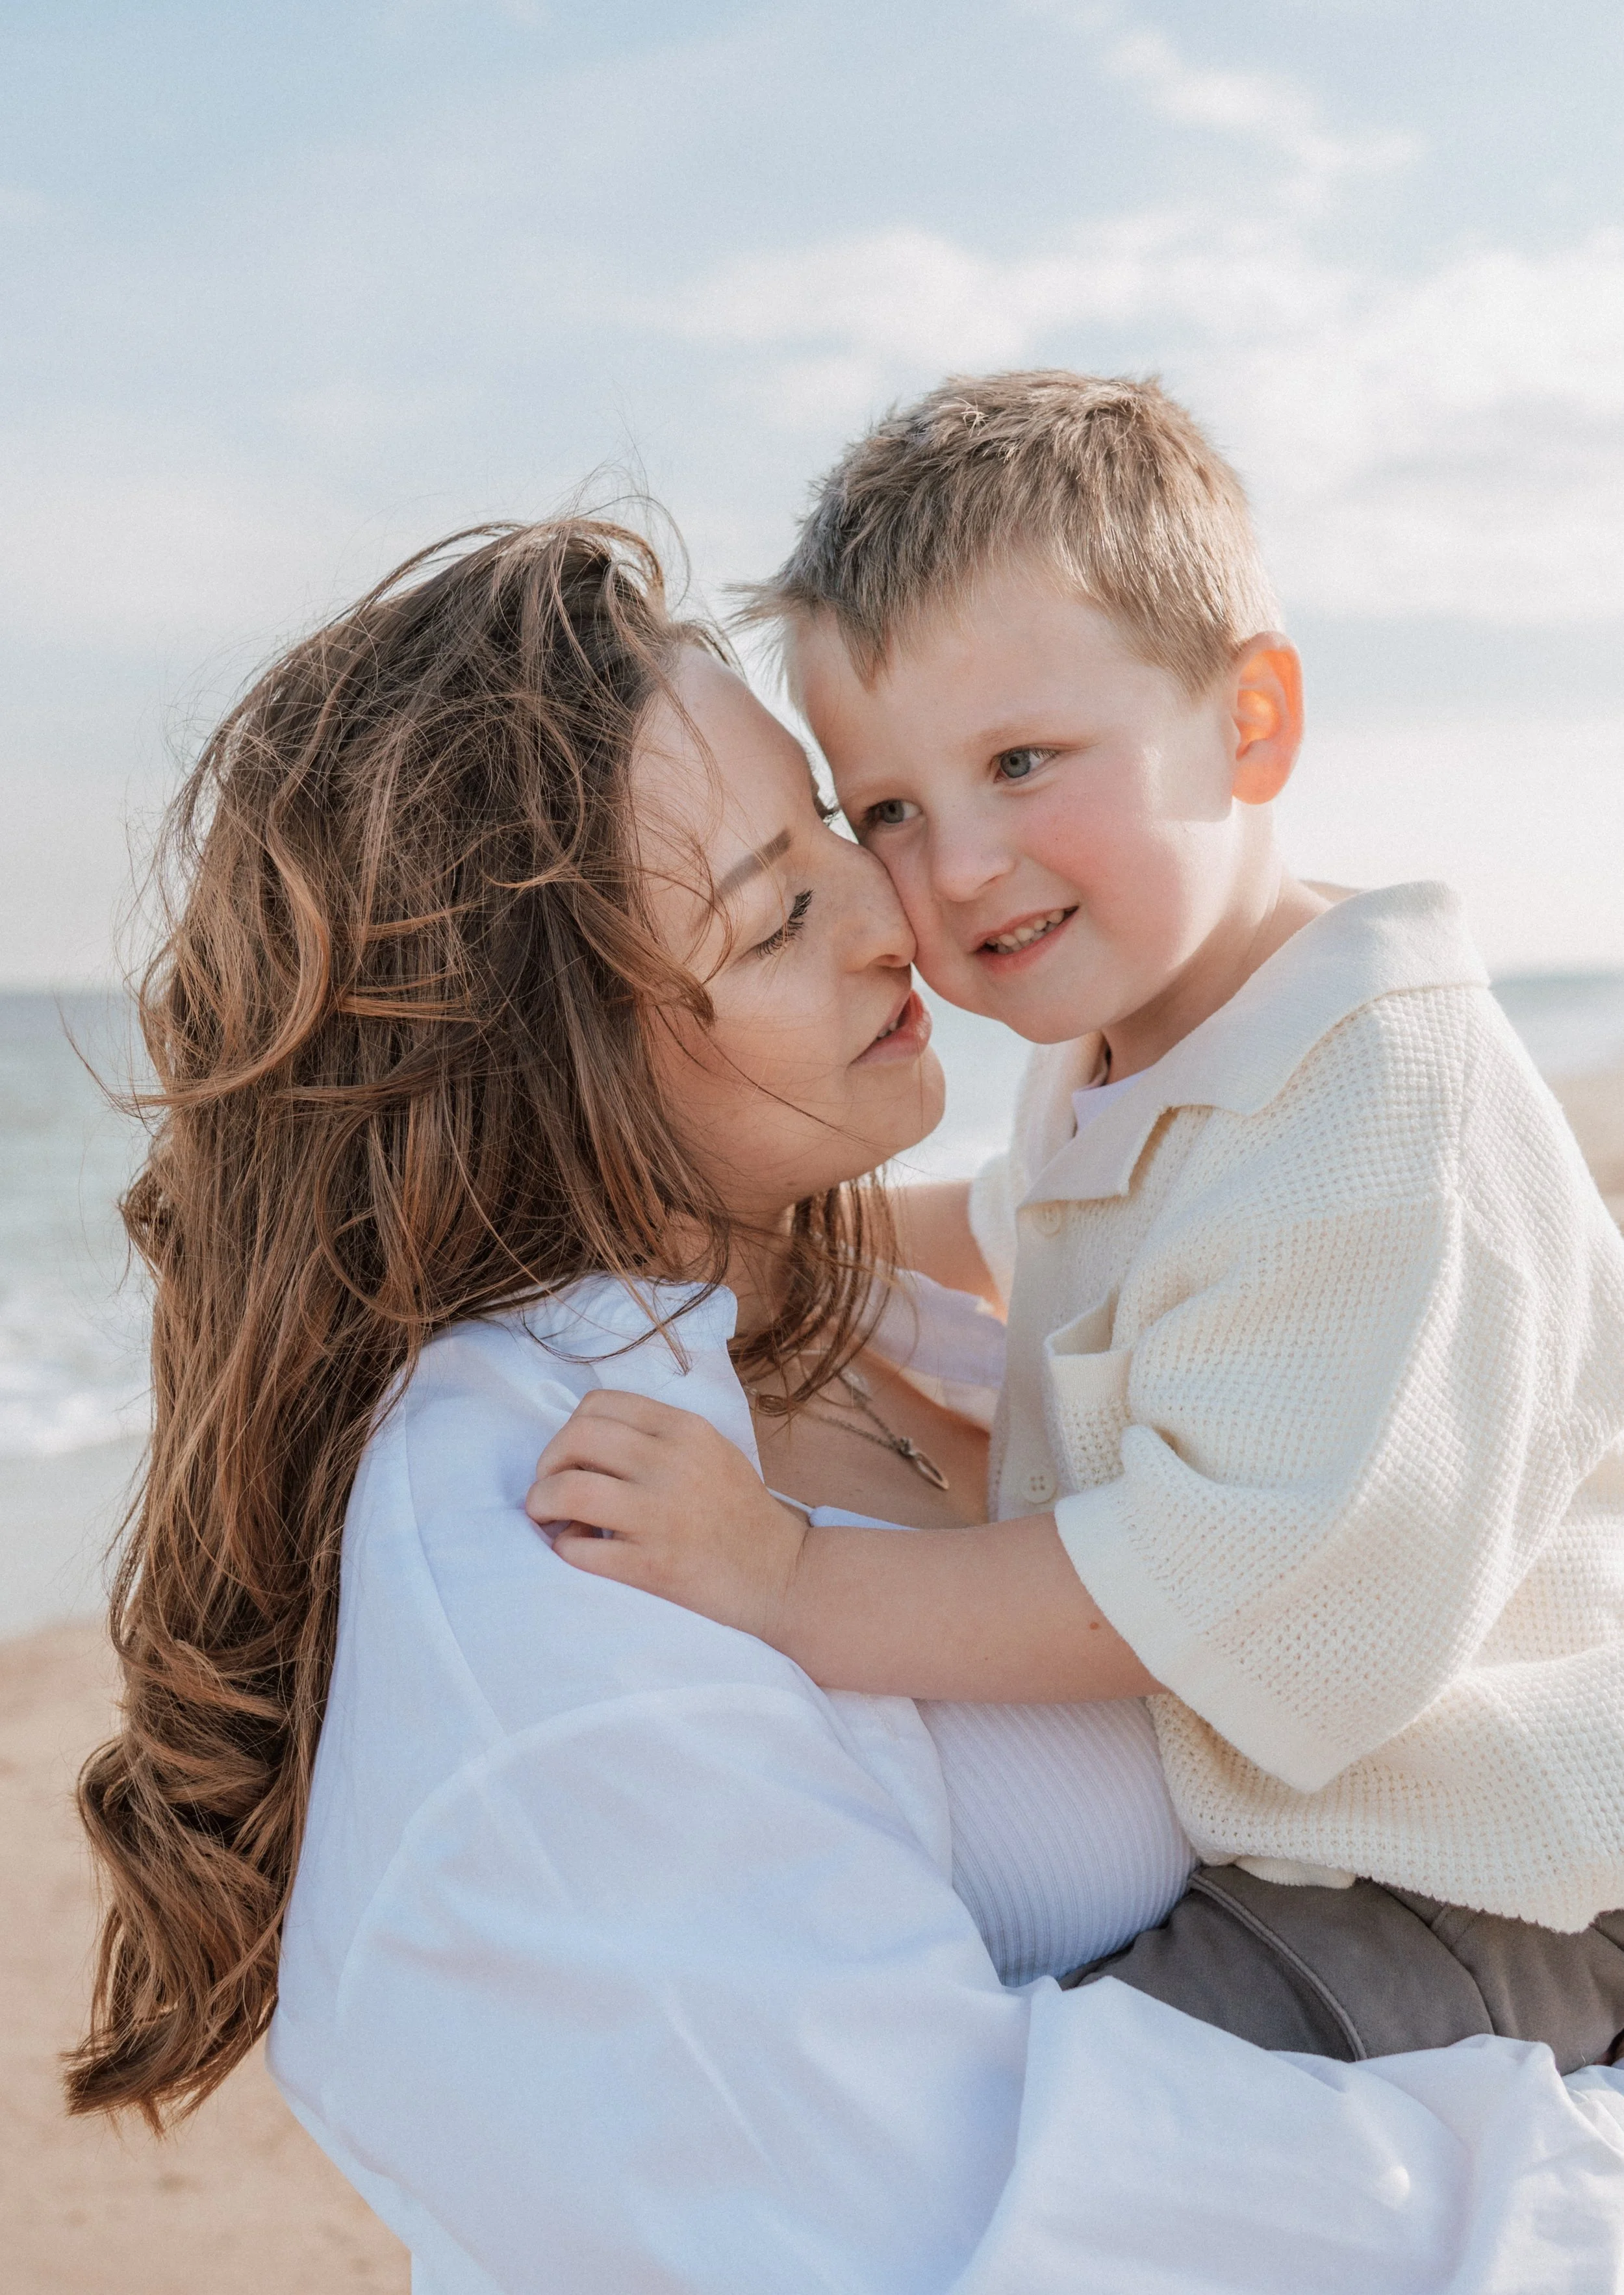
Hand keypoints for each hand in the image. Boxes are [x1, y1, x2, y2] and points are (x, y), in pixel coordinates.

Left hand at [525, 1390, 809, 1641]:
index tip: (571, 1457)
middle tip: (550, 1489)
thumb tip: (584, 1445)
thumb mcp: (709, 1451)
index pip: (599, 1404)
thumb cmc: (739, 1514)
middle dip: (547, 1464)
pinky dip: (565, 1550)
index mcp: (685, 1430)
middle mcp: (672, 1464)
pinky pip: (578, 1550)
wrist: (782, 1575)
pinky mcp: (651, 1566)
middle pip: (575, 1438)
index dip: (569, 1429)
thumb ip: (656, 1438)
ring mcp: (660, 1515)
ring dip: (542, 1505)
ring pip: (566, 1491)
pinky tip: (579, 1551)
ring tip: (549, 1519)